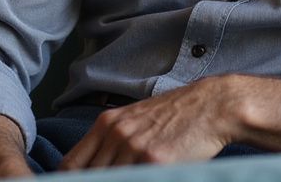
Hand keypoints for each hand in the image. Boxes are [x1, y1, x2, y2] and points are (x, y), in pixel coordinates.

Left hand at [58, 79, 235, 169]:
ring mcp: (134, 148)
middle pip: (89, 177)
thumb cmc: (174, 115)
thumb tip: (92, 168)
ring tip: (135, 178)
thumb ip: (111, 142)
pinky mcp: (155, 161)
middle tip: (116, 180)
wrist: (210, 106)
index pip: (70, 165)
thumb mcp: (134, 120)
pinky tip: (148, 178)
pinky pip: (134, 181)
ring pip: (112, 179)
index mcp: (107, 123)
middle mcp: (116, 134)